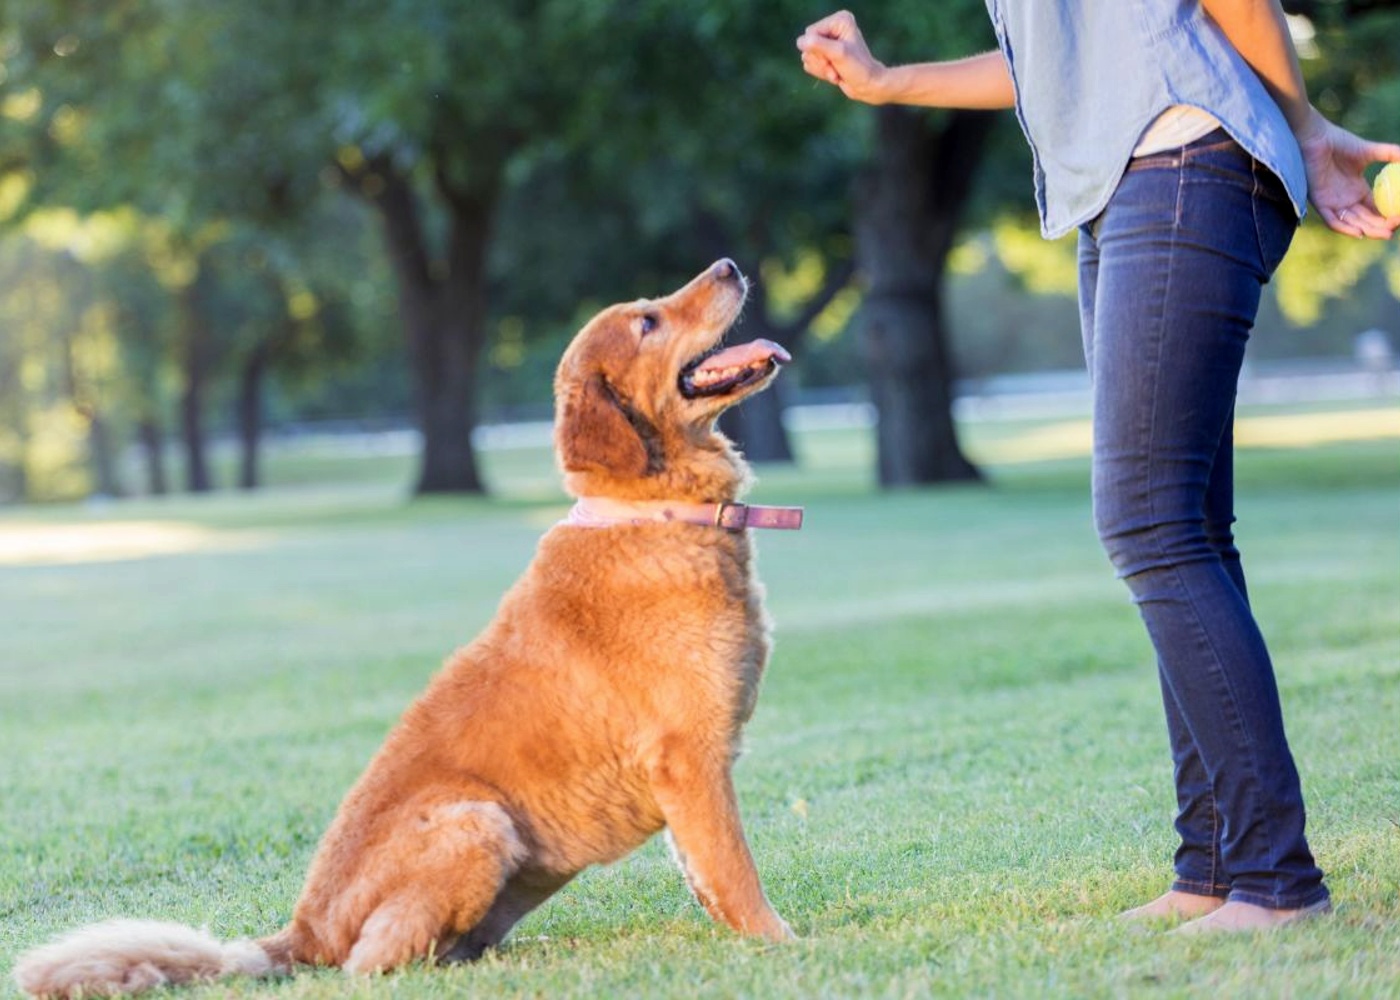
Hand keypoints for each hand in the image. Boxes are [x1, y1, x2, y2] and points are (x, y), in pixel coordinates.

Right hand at [796, 10, 888, 103]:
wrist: (868, 86)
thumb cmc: (858, 68)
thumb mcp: (838, 54)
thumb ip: (818, 45)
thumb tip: (800, 42)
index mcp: (839, 20)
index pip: (811, 32)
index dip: (818, 49)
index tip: (834, 59)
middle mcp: (832, 28)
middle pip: (808, 44)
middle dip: (820, 61)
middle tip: (836, 68)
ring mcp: (827, 42)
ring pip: (807, 56)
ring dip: (821, 69)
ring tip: (836, 72)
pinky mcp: (824, 55)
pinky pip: (809, 64)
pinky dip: (820, 72)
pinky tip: (833, 74)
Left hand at [1296, 107, 1399, 239]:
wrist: (1316, 138)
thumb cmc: (1340, 143)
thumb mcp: (1370, 151)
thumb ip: (1390, 154)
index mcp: (1357, 191)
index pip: (1375, 209)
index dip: (1388, 216)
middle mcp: (1346, 200)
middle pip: (1366, 220)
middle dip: (1381, 227)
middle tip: (1394, 230)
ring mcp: (1333, 202)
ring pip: (1352, 223)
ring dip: (1368, 230)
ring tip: (1385, 234)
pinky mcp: (1319, 202)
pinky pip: (1332, 220)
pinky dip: (1345, 228)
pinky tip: (1359, 232)